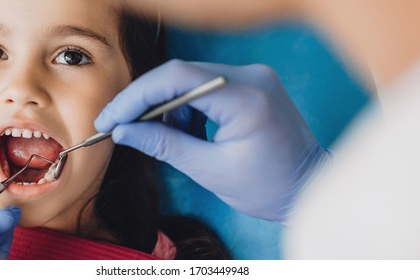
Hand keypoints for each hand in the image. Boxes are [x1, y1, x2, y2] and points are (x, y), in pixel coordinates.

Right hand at [95, 60, 326, 220]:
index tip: (111, 119)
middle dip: (144, 100)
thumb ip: (165, 146)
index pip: (178, 78)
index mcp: (247, 98)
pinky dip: (186, 107)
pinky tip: (184, 133)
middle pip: (181, 73)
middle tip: (118, 125)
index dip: (136, 96)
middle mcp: (251, 76)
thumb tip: (124, 131)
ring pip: (190, 78)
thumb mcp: (211, 171)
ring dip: (165, 106)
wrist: (308, 188)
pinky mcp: (251, 84)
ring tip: (159, 138)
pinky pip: (205, 85)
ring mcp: (253, 76)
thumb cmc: (268, 188)